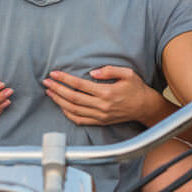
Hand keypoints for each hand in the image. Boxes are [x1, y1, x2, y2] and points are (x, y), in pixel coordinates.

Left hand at [43, 66, 160, 125]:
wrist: (144, 107)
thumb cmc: (136, 88)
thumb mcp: (127, 73)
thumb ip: (109, 70)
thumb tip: (92, 72)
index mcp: (106, 92)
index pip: (79, 85)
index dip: (65, 79)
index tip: (54, 74)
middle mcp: (101, 106)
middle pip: (72, 98)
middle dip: (57, 89)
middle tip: (46, 81)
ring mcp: (100, 116)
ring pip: (73, 110)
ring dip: (59, 101)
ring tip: (49, 92)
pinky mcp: (100, 122)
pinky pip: (79, 120)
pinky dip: (67, 113)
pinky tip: (61, 105)